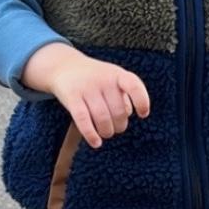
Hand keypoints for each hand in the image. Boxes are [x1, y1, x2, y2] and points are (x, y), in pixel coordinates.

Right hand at [22, 44, 149, 147]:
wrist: (65, 66)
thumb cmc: (95, 77)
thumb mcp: (112, 78)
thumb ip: (124, 93)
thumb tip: (130, 113)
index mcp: (117, 74)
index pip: (134, 86)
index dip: (142, 101)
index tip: (143, 114)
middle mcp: (103, 79)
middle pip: (118, 111)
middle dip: (120, 125)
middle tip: (116, 128)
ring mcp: (87, 87)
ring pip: (102, 118)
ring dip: (107, 131)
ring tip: (106, 132)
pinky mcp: (72, 97)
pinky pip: (83, 120)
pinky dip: (91, 134)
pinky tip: (96, 142)